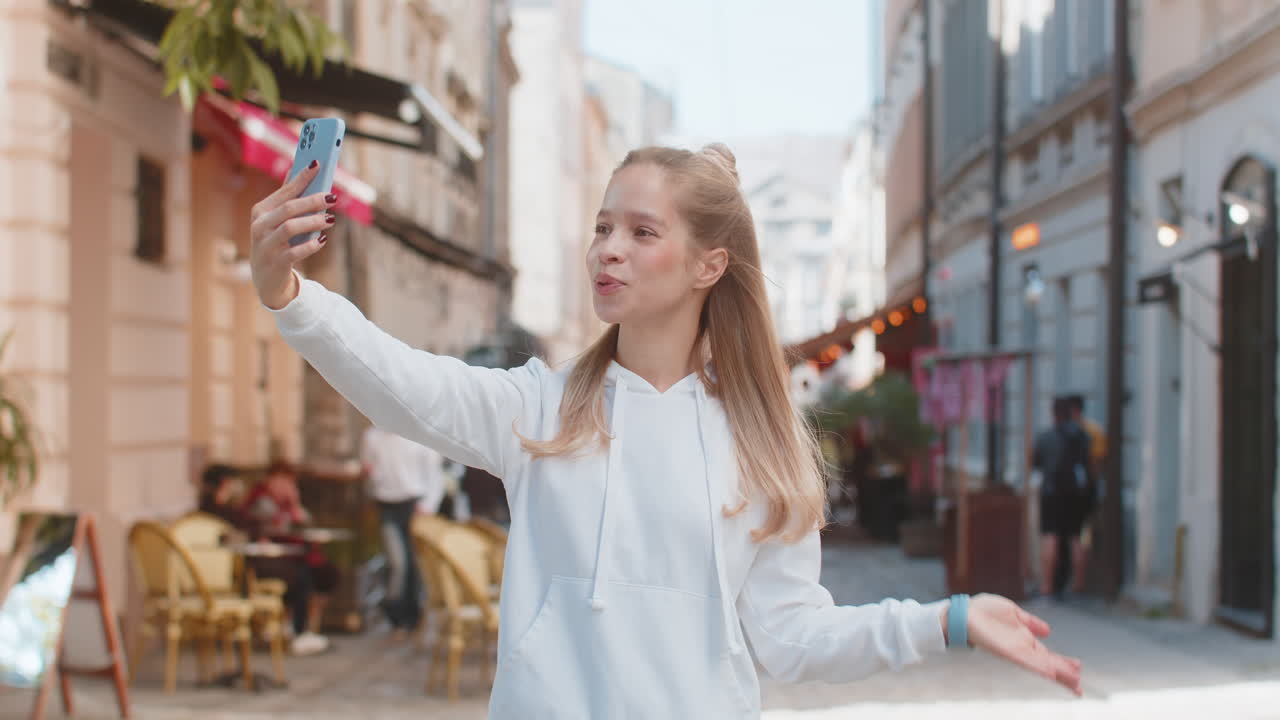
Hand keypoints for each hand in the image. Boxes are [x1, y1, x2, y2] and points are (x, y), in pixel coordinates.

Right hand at [248, 160, 335, 308]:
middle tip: (332, 197)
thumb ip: (287, 198)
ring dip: (313, 222)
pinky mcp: (275, 262)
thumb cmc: (275, 242)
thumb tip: (300, 170)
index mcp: (261, 211)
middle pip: (288, 208)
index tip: (318, 164)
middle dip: (312, 201)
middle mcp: (260, 226)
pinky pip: (295, 252)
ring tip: (330, 219)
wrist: (266, 279)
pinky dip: (311, 245)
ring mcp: (266, 245)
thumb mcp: (276, 220)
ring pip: (291, 228)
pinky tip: (322, 240)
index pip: (284, 191)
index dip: (301, 178)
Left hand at [964, 594, 1082, 695]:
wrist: (963, 612)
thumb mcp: (1013, 612)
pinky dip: (1038, 667)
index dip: (1063, 663)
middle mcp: (1022, 648)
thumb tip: (1048, 630)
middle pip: (1048, 665)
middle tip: (1080, 686)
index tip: (1079, 669)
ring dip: (1057, 675)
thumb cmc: (983, 612)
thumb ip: (1030, 622)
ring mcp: (1015, 651)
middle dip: (1064, 675)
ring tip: (1073, 684)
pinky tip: (1050, 673)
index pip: (1048, 655)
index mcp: (1025, 640)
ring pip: (1041, 666)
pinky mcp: (1006, 651)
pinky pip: (1025, 661)